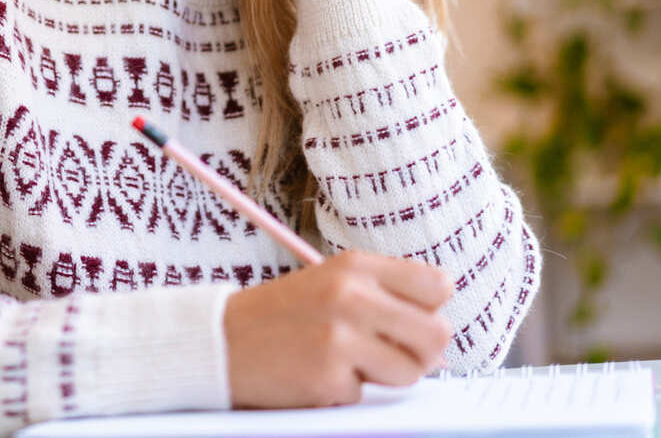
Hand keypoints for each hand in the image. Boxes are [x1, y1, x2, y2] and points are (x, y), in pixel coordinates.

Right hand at [223, 250, 454, 407]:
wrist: (219, 341)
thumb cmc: (281, 316)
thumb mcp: (330, 286)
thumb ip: (383, 300)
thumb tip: (441, 343)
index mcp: (354, 266)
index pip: (436, 285)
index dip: (428, 310)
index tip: (404, 320)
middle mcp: (351, 295)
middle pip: (437, 333)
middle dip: (420, 353)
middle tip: (387, 354)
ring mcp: (339, 336)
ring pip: (411, 370)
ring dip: (384, 376)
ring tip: (345, 362)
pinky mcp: (328, 376)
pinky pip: (367, 394)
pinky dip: (345, 391)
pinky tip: (315, 374)